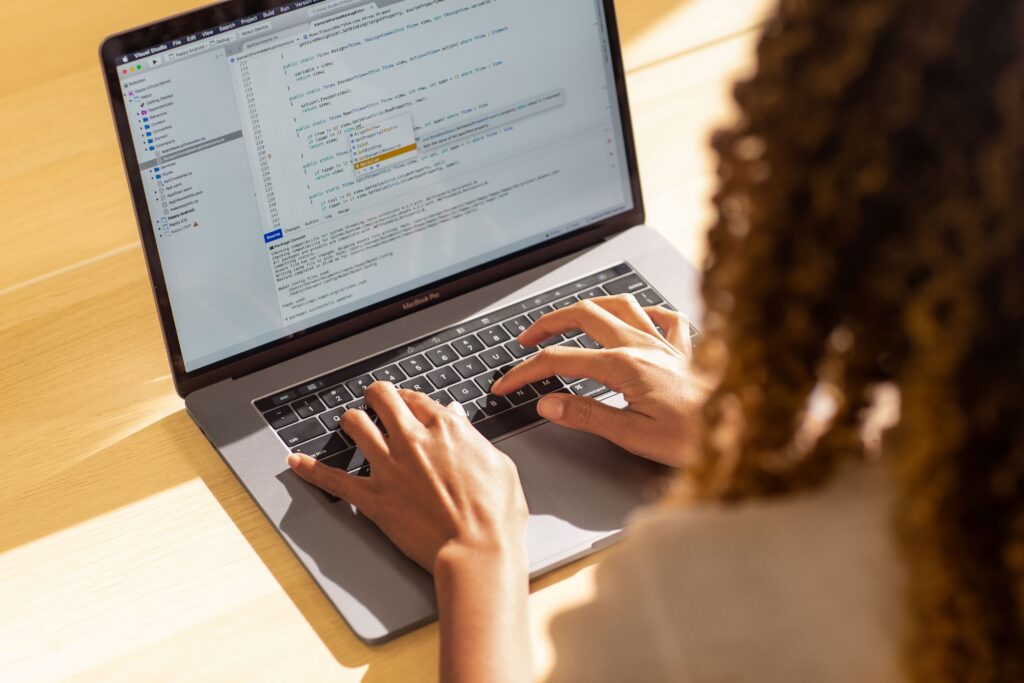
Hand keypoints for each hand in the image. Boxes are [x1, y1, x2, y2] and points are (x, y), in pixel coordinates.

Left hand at [287, 382, 528, 573]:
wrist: (476, 550)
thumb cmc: (495, 513)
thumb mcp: (497, 463)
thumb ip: (471, 436)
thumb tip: (456, 417)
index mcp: (445, 428)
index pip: (415, 398)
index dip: (408, 399)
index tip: (406, 405)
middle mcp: (412, 439)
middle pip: (381, 398)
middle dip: (376, 397)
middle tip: (375, 402)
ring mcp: (388, 467)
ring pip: (354, 424)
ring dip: (352, 421)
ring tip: (352, 424)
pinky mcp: (372, 497)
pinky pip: (333, 479)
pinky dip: (310, 469)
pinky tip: (295, 461)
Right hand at [492, 295, 707, 466]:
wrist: (746, 431)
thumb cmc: (698, 439)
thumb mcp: (634, 436)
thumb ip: (588, 415)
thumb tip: (549, 402)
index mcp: (625, 367)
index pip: (560, 361)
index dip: (526, 371)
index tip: (506, 383)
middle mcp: (643, 345)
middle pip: (584, 315)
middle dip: (549, 323)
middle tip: (526, 340)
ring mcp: (665, 342)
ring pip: (619, 303)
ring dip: (588, 307)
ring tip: (569, 319)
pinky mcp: (685, 348)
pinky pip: (661, 315)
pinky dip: (641, 312)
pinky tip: (635, 319)